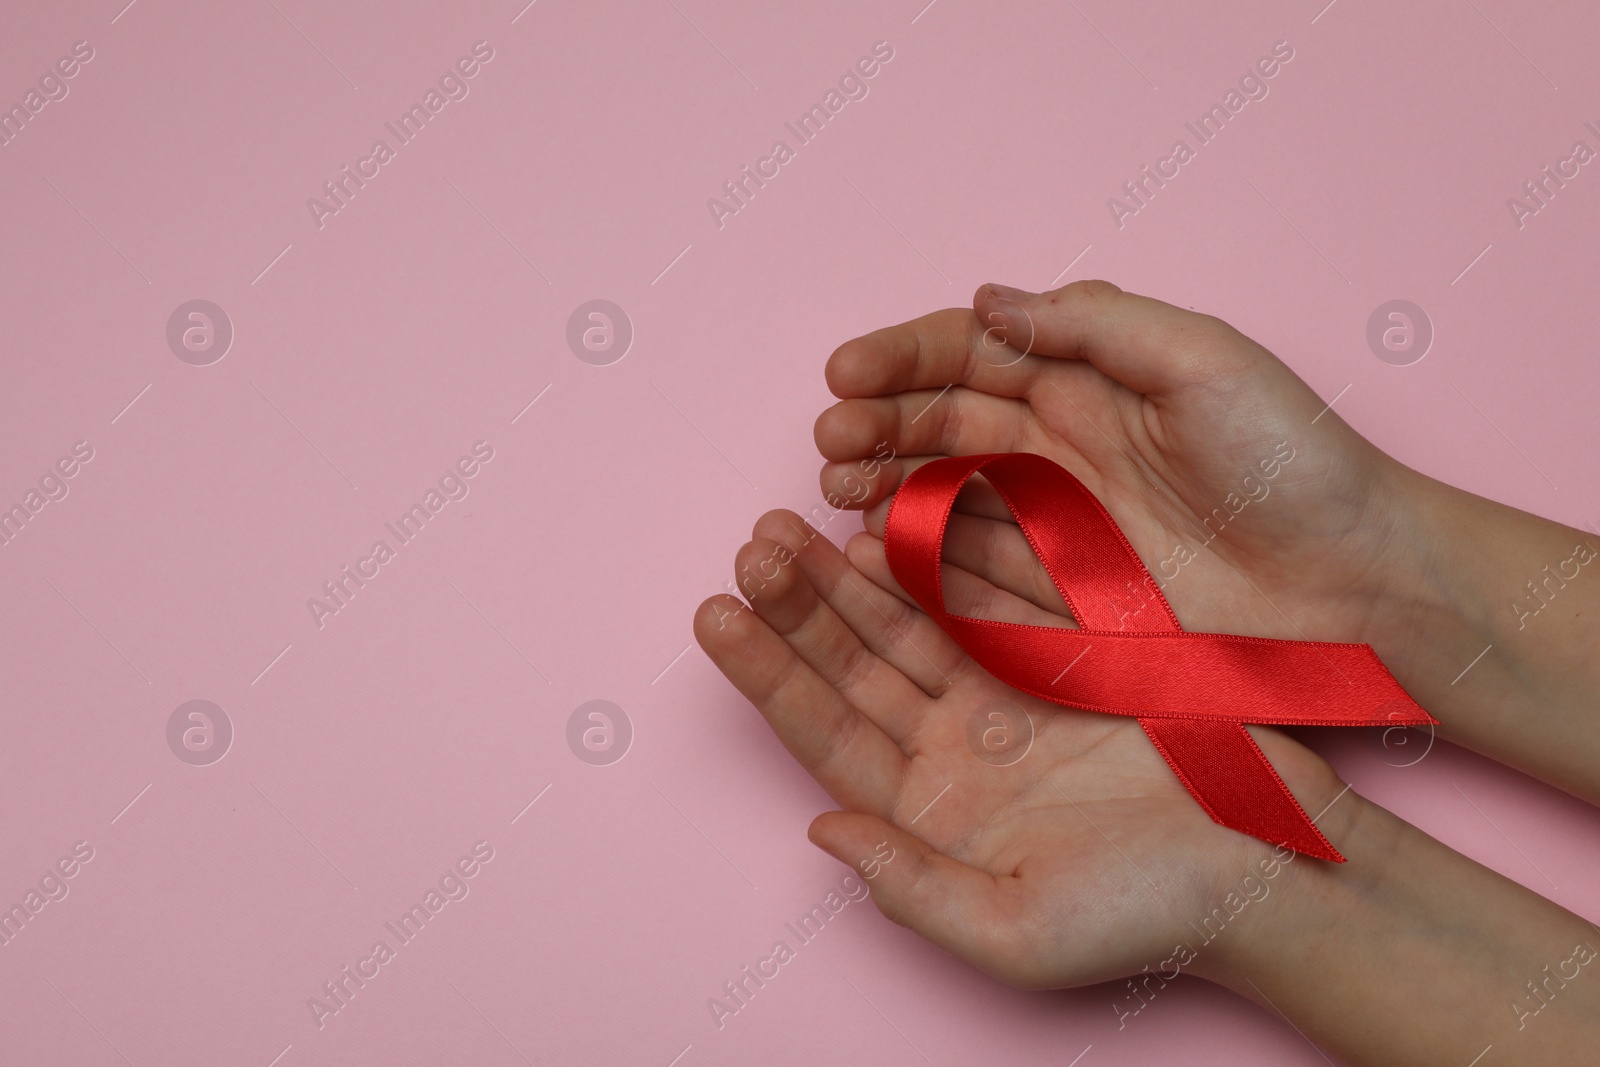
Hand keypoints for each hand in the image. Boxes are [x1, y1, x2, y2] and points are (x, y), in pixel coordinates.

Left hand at [692, 507, 1346, 991]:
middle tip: (752, 540)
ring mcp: (1007, 697)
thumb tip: (820, 833)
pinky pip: (987, 595)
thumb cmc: (1145, 915)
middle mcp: (956, 747)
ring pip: (909, 621)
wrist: (1270, 867)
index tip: (712, 612)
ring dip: (852, 573)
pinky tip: (892, 517)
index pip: (825, 731)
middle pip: (855, 664)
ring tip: (796, 519)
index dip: (766, 673)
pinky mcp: (1062, 656)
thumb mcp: (1014, 930)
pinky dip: (943, 557)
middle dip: (800, 603)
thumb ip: (908, 886)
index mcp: (930, 810)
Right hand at [816, 278, 1599, 805]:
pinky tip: (871, 547)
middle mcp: (1060, 444)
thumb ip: (1092, 324)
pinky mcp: (1059, 595)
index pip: (974, 353)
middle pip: (941, 423)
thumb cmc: (1292, 461)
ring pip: (941, 492)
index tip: (846, 372)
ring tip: (834, 486)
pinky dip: (914, 557)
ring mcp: (1055, 523)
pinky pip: (969, 568)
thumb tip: (984, 301)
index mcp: (1091, 378)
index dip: (904, 356)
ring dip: (880, 484)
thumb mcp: (1202, 360)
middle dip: (876, 422)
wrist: (1357, 586)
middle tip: (828, 439)